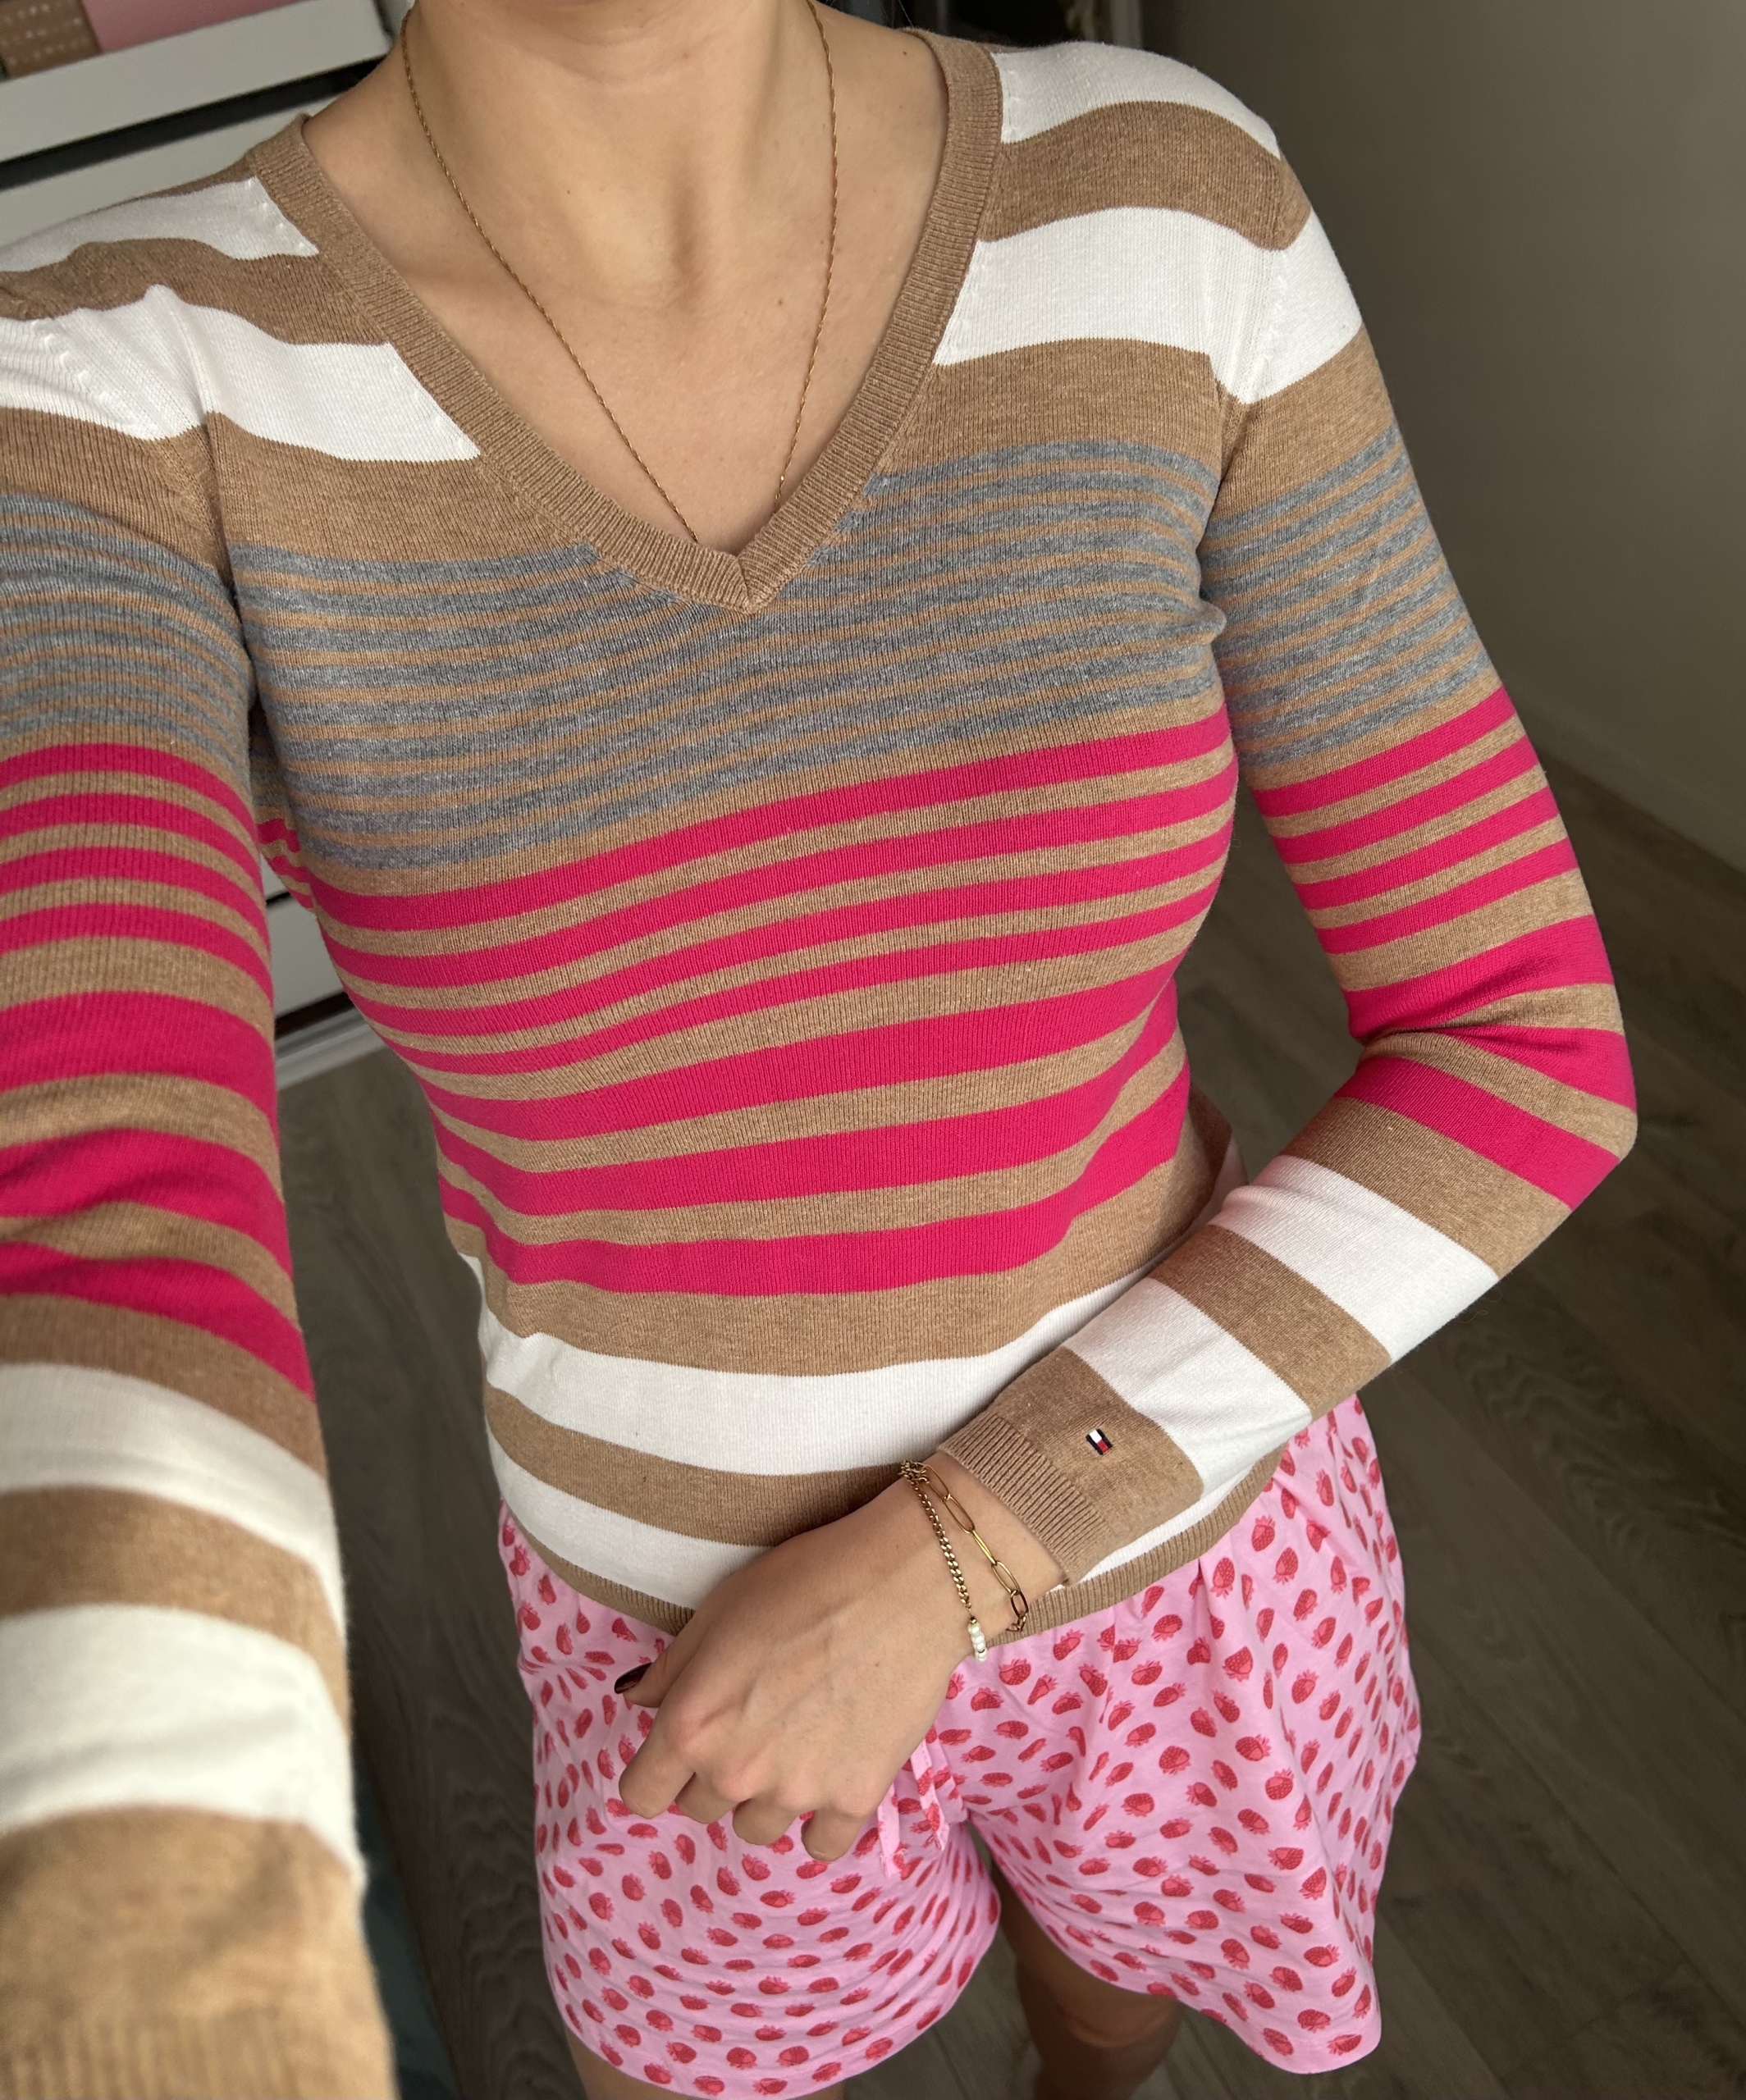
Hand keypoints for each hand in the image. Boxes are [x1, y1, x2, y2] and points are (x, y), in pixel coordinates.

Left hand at [615, 1455, 1061, 1860]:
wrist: (904, 1584)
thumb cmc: (805, 1580)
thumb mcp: (718, 1609)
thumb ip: (670, 1669)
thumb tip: (635, 1700)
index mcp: (692, 1725)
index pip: (641, 1795)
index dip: (654, 1771)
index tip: (677, 1751)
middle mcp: (736, 1772)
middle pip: (700, 1809)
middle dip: (714, 1773)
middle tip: (752, 1722)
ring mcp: (798, 1793)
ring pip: (757, 1827)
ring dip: (766, 1795)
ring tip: (797, 1739)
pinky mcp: (855, 1799)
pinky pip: (820, 1842)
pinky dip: (822, 1816)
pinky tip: (833, 1769)